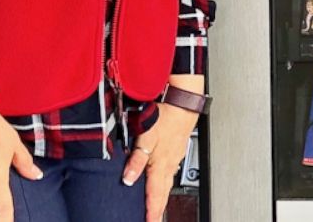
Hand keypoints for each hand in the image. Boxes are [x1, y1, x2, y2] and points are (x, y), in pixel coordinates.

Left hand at [124, 77, 202, 221]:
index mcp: (161, 165)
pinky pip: (170, 173)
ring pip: (167, 183)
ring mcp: (174, 158)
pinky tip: (163, 182)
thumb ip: (137, 160)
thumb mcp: (147, 138)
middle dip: (158, 209)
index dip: (151, 211)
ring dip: (162, 198)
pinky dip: (165, 184)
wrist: (184, 103)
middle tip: (154, 221)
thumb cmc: (166, 117)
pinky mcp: (176, 150)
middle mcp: (169, 164)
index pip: (155, 194)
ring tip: (157, 209)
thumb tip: (128, 179)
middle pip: (163, 193)